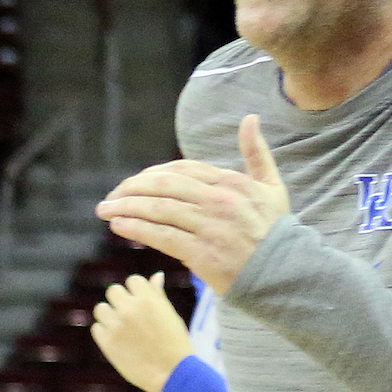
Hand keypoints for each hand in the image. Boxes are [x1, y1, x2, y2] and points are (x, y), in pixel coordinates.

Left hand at [90, 273, 193, 391]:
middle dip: (120, 301)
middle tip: (130, 316)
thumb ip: (158, 295)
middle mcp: (130, 309)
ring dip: (109, 316)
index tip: (141, 304)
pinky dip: (104, 333)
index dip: (136, 292)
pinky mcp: (107, 343)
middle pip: (113, 291)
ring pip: (101, 308)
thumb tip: (156, 275)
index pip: (132, 280)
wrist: (173, 374)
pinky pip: (96, 328)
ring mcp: (116, 325)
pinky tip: (118, 341)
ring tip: (122, 329)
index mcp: (148, 299)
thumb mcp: (171, 316)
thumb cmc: (176, 344)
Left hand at [94, 115, 290, 294]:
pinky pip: (161, 236)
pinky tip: (118, 226)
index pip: (181, 170)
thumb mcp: (272, 186)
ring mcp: (209, 227)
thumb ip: (257, 153)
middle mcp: (218, 201)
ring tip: (105, 209)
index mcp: (230, 183)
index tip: (134, 183)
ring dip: (126, 207)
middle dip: (131, 188)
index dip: (152, 174)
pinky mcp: (202, 253)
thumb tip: (250, 118)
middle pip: (163, 186)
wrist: (286, 274)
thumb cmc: (276, 231)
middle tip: (111, 195)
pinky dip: (136, 229)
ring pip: (158, 210)